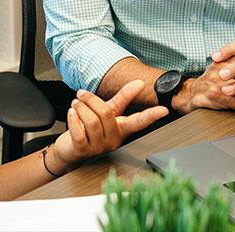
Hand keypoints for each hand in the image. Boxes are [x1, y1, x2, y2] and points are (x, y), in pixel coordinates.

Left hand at [49, 80, 167, 173]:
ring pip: (91, 121)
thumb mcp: (108, 111)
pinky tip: (71, 114)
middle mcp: (113, 140)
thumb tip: (139, 83)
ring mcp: (99, 147)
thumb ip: (123, 98)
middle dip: (91, 100)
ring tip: (76, 104)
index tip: (164, 110)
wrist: (70, 148)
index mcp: (121, 129)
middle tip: (81, 93)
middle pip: (106, 114)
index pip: (138, 122)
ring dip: (80, 107)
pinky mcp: (83, 150)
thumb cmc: (89, 128)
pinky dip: (73, 118)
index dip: (151, 116)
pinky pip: (79, 130)